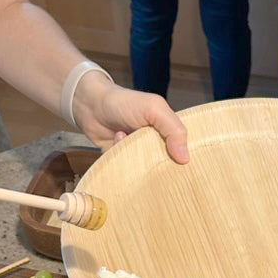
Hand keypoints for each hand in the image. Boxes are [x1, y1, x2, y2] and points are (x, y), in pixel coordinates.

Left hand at [73, 72, 188, 163]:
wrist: (90, 106)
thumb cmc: (124, 103)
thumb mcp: (154, 108)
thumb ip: (172, 128)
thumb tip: (185, 158)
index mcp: (168, 133)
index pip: (184, 152)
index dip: (186, 161)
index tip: (187, 170)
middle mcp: (155, 145)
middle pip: (166, 166)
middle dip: (161, 167)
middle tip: (153, 161)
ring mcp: (138, 155)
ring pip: (146, 172)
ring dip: (137, 162)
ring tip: (129, 143)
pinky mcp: (122, 162)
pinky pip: (127, 174)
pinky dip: (122, 163)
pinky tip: (116, 144)